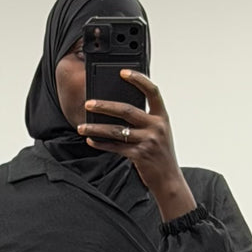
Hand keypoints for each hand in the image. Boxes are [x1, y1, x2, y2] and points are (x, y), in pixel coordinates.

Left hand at [79, 71, 195, 218]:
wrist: (169, 179)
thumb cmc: (161, 154)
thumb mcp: (158, 132)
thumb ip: (145, 119)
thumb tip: (118, 108)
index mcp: (162, 116)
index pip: (152, 91)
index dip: (138, 79)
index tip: (122, 72)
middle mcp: (157, 126)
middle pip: (127, 110)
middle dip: (104, 106)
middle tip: (88, 104)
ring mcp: (148, 141)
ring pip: (117, 130)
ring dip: (96, 128)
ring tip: (81, 127)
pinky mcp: (139, 155)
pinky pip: (115, 147)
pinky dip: (101, 144)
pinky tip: (91, 140)